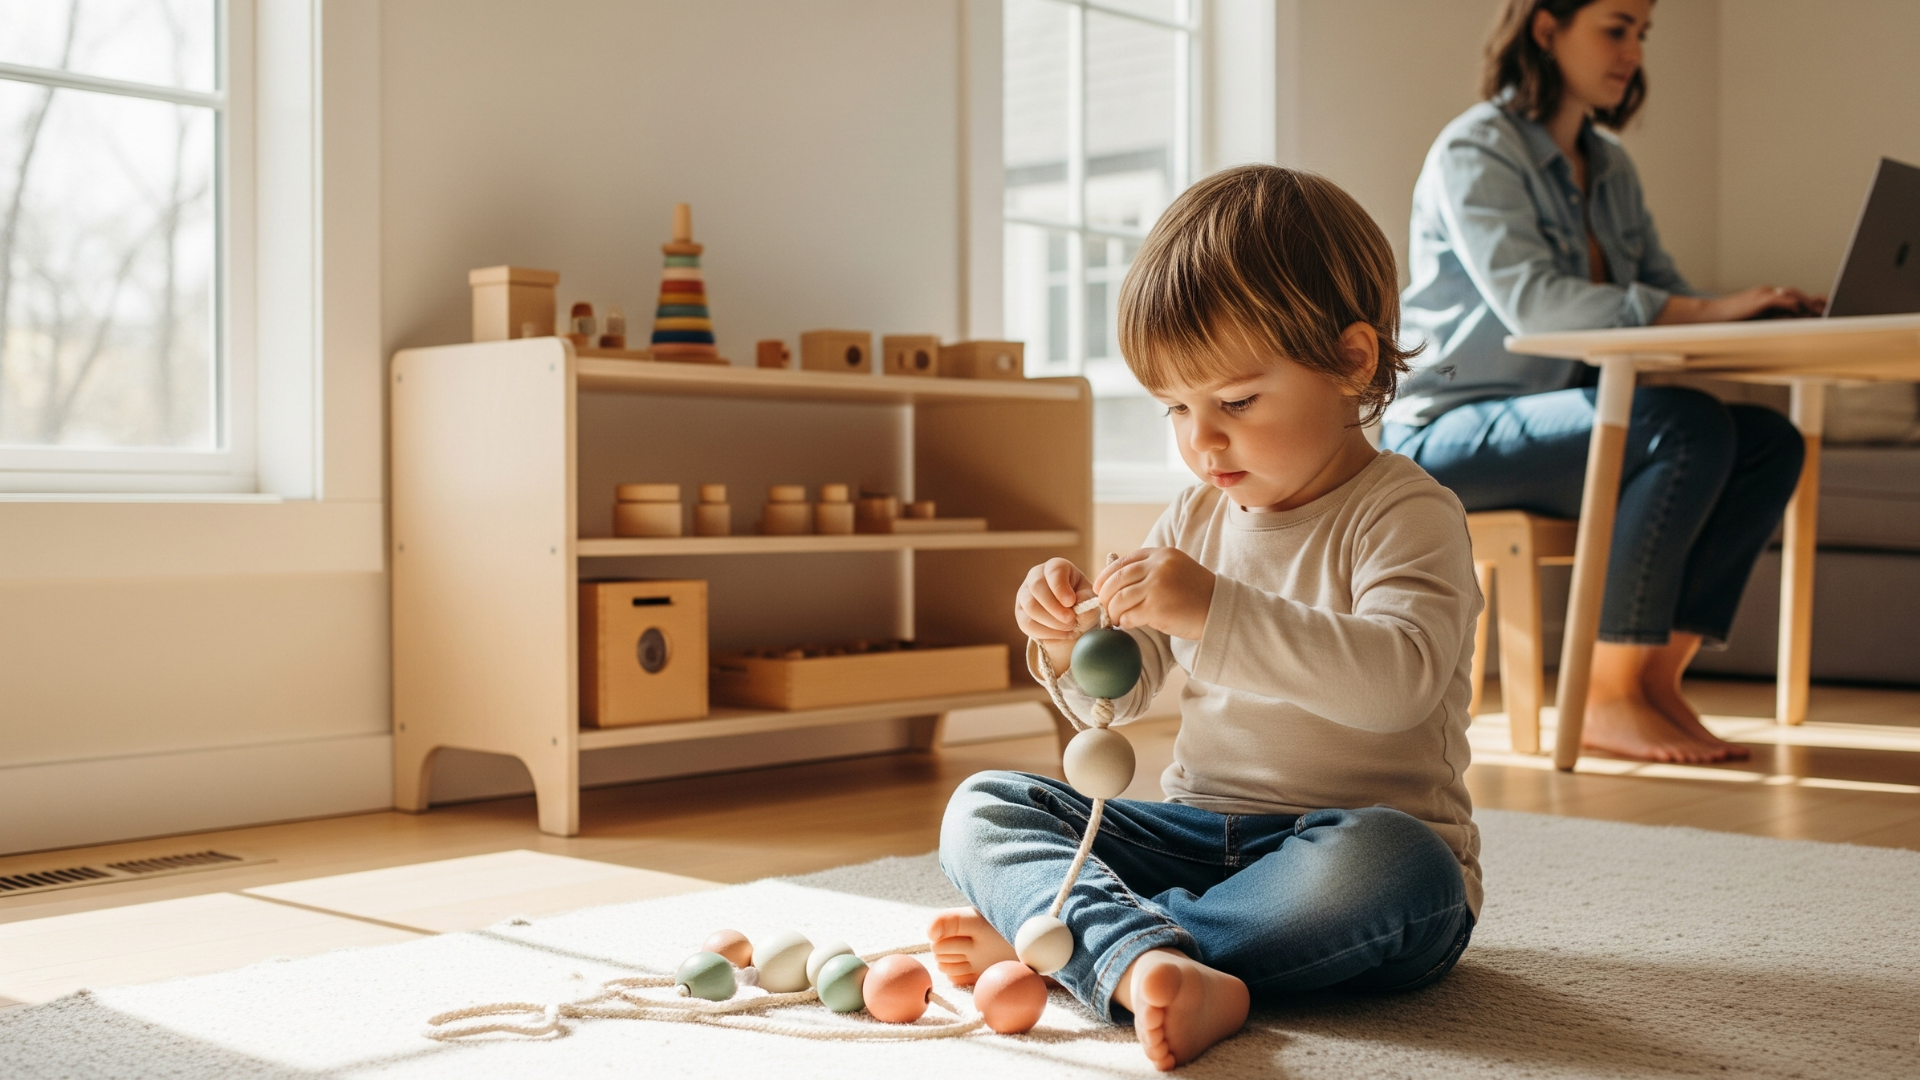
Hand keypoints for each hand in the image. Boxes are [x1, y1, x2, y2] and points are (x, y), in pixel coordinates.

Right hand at [1017, 559, 1095, 671]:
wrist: (1072, 622)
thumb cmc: (1082, 605)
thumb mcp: (1090, 601)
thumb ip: (1087, 601)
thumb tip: (1077, 602)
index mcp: (1056, 567)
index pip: (1054, 572)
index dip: (1061, 587)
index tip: (1071, 602)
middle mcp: (1036, 576)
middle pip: (1037, 587)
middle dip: (1054, 607)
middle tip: (1071, 620)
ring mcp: (1024, 594)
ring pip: (1030, 607)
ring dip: (1051, 621)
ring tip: (1069, 628)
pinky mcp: (1020, 613)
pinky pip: (1027, 623)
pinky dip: (1046, 632)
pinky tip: (1061, 634)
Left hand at [1093, 547, 1215, 640]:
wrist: (1220, 610)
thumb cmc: (1196, 594)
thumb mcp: (1175, 569)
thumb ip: (1150, 570)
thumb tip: (1116, 582)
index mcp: (1161, 554)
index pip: (1123, 562)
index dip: (1106, 576)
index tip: (1099, 588)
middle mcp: (1157, 566)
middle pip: (1116, 579)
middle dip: (1105, 595)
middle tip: (1104, 607)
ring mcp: (1156, 586)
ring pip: (1119, 599)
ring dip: (1113, 612)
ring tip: (1116, 619)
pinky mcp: (1156, 608)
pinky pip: (1129, 615)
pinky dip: (1124, 622)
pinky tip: (1128, 624)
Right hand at [1657, 286, 1824, 323]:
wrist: (1704, 318)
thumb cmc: (1725, 324)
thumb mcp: (1752, 322)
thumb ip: (1769, 323)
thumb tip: (1788, 329)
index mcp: (1766, 299)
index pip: (1793, 299)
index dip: (1811, 303)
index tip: (1827, 308)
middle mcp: (1767, 293)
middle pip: (1797, 295)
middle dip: (1815, 303)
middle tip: (1832, 309)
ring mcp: (1762, 295)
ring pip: (1792, 295)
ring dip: (1809, 304)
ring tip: (1823, 311)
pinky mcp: (1757, 300)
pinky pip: (1780, 300)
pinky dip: (1792, 304)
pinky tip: (1802, 310)